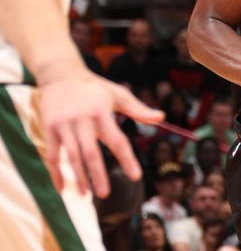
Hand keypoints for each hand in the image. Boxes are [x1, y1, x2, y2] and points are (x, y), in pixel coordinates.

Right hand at [38, 69, 163, 197]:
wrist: (62, 74)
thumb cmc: (96, 88)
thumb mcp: (119, 95)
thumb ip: (139, 109)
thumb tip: (162, 118)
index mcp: (102, 112)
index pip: (117, 140)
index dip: (127, 159)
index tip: (136, 176)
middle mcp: (83, 120)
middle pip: (91, 152)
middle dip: (97, 174)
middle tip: (105, 194)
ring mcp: (64, 125)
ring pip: (71, 156)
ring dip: (78, 177)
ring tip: (85, 195)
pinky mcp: (50, 128)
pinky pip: (52, 155)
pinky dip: (56, 173)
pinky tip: (62, 188)